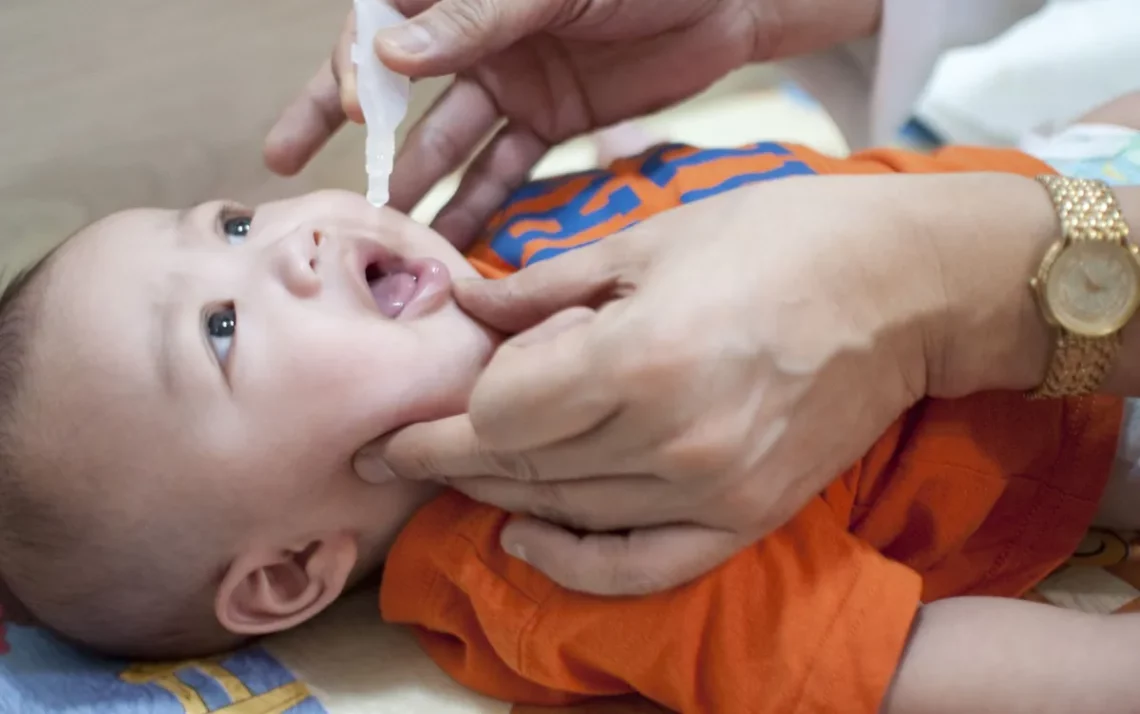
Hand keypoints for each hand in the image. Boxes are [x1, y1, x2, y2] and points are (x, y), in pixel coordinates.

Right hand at [264, 0, 879, 246]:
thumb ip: (475, 16)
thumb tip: (390, 55)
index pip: (383, 22)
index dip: (354, 64)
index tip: (349, 110)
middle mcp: (476, 34)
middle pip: (394, 84)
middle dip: (343, 122)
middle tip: (286, 161)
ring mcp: (513, 80)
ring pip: (449, 138)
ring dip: (418, 183)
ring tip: (385, 232)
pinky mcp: (552, 120)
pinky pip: (506, 168)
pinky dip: (481, 203)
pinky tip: (453, 242)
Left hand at [357, 174, 964, 594]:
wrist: (903, 285)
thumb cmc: (780, 238)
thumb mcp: (649, 238)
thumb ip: (547, 287)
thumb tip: (468, 306)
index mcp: (639, 356)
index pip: (498, 414)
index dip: (437, 421)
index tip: (393, 426)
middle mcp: (670, 438)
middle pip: (521, 468)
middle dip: (446, 462)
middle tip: (396, 455)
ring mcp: (713, 488)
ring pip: (567, 512)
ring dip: (498, 497)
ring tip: (454, 476)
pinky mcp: (748, 514)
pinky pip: (642, 562)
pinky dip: (575, 562)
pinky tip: (526, 540)